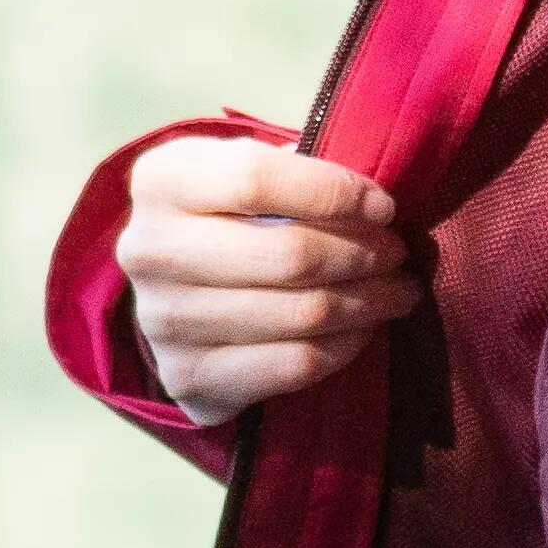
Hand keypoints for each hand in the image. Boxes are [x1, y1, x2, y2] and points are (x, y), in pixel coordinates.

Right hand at [118, 138, 415, 420]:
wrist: (176, 290)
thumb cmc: (228, 215)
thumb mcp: (243, 168)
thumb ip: (298, 169)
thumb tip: (376, 203)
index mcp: (161, 182)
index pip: (258, 180)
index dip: (335, 193)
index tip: (383, 207)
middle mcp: (149, 251)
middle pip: (289, 254)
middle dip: (364, 255)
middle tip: (398, 255)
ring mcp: (162, 323)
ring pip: (301, 314)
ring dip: (368, 303)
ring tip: (397, 291)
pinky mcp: (188, 378)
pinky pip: (293, 365)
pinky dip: (344, 346)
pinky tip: (363, 329)